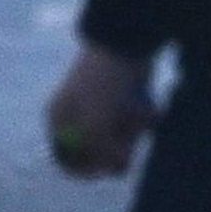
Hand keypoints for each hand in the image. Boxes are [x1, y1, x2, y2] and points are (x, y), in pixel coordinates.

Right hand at [46, 44, 156, 179]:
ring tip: (141, 113)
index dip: (85, 170)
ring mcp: (103, 107)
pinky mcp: (126, 100)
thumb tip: (117, 170)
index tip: (105, 171)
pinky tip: (151, 107)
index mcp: (59, 118)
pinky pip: (137, 124)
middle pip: (98, 151)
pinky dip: (145, 121)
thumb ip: (102, 150)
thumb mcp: (97, 121)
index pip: (66, 157)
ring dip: (135, 134)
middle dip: (117, 148)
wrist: (129, 40)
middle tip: (132, 138)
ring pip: (121, 140)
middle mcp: (78, 115)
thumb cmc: (105, 80)